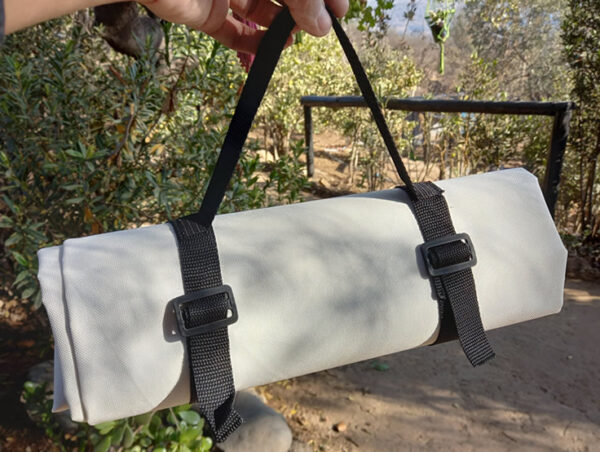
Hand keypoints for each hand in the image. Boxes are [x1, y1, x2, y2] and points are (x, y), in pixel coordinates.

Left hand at [138, 0, 348, 53]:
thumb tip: (323, 24)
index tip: (340, 11)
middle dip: (303, 10)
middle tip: (321, 28)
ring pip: (261, 12)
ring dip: (281, 28)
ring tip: (294, 39)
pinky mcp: (207, 16)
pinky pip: (234, 34)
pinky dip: (253, 45)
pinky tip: (271, 49)